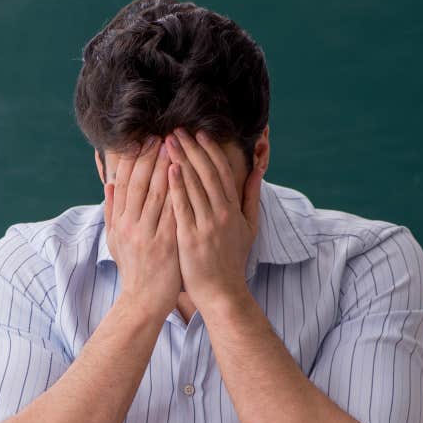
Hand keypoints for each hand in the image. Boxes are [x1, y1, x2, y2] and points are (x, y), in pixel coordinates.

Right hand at [104, 137, 180, 317]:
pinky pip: (173, 212)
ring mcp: (148, 234)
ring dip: (167, 166)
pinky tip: (187, 175)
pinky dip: (179, 192)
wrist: (143, 300)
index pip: (125, 182)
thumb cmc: (133, 268)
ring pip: (157, 193)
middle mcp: (130, 225)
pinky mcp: (166, 244)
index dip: (134, 159)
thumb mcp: (115, 240)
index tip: (144, 140)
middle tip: (163, 135)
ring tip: (176, 146)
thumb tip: (109, 183)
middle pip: (140, 183)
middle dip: (152, 156)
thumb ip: (112, 211)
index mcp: (119, 221)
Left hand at [166, 129, 262, 310]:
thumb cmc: (232, 260)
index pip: (221, 172)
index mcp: (234, 209)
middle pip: (206, 173)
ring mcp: (207, 225)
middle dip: (191, 148)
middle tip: (176, 130)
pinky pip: (183, 207)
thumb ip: (251, 198)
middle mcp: (222, 214)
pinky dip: (177, 187)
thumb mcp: (249, 228)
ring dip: (180, 160)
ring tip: (167, 142)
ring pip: (194, 185)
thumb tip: (256, 172)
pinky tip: (169, 169)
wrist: (223, 292)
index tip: (198, 133)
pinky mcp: (191, 238)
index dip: (210, 150)